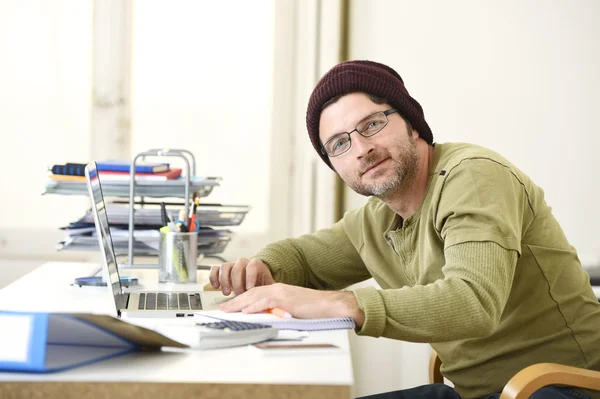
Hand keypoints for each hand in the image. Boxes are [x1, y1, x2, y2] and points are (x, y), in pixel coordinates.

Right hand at [209, 258, 274, 295]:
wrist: (255, 278)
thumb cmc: (261, 283)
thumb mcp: (268, 286)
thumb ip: (269, 290)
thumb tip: (272, 299)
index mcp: (256, 264)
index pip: (252, 265)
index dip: (250, 276)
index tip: (249, 288)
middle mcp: (243, 262)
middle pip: (237, 267)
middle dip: (237, 282)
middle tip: (238, 294)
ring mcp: (232, 265)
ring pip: (225, 266)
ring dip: (224, 280)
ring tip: (226, 293)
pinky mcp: (223, 270)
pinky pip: (215, 269)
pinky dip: (213, 277)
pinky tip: (216, 286)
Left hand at [219, 283, 364, 326]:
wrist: (329, 305)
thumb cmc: (314, 309)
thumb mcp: (292, 309)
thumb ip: (278, 310)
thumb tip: (266, 319)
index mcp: (279, 290)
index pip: (255, 293)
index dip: (242, 299)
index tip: (231, 306)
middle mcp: (278, 288)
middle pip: (251, 293)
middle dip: (235, 301)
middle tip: (223, 308)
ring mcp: (282, 292)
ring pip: (255, 296)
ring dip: (239, 303)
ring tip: (227, 310)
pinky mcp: (286, 299)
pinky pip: (266, 301)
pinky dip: (254, 306)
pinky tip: (245, 311)